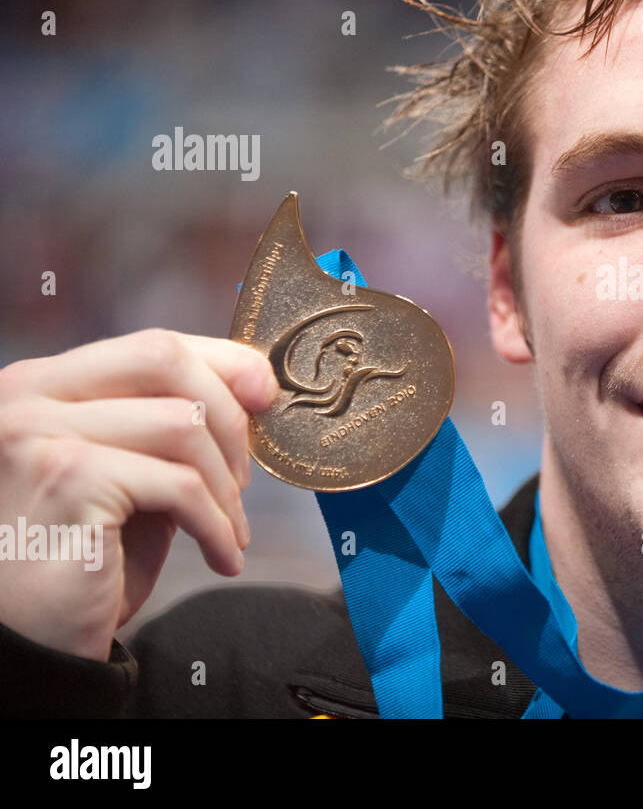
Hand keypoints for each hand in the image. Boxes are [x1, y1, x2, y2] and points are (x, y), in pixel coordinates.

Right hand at [0, 329, 277, 660]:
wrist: (27, 646)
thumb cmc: (80, 563)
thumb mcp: (128, 477)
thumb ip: (164, 429)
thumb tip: (249, 388)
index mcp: (41, 386)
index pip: (151, 346)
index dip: (223, 364)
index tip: (265, 396)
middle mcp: (27, 398)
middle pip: (165, 358)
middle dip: (228, 415)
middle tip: (244, 479)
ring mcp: (39, 433)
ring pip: (183, 424)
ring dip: (225, 486)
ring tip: (230, 530)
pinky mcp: (66, 478)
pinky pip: (180, 485)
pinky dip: (217, 524)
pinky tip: (222, 556)